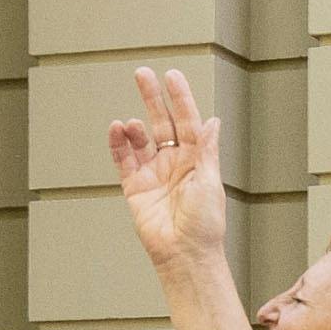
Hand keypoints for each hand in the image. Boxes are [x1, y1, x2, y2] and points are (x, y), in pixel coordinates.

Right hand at [109, 67, 234, 274]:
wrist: (184, 255)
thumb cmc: (205, 224)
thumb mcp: (210, 182)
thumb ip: (207, 151)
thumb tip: (213, 120)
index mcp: (197, 159)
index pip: (188, 121)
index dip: (180, 98)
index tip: (171, 76)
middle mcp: (175, 162)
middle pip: (162, 123)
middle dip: (153, 98)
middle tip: (142, 74)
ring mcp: (153, 173)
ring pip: (141, 139)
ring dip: (135, 126)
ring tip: (131, 124)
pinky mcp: (135, 187)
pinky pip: (123, 160)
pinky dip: (118, 144)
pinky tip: (117, 129)